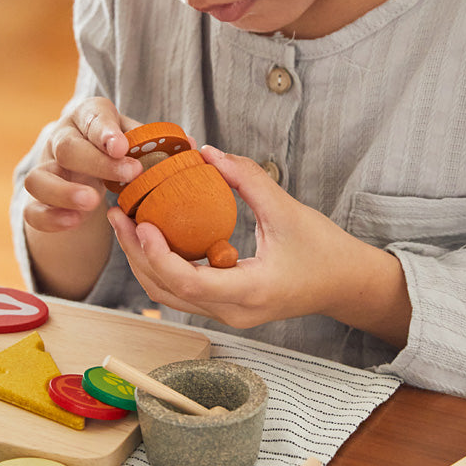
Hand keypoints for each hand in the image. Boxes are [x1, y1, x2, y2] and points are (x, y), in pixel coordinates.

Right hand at [23, 98, 141, 233]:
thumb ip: (152, 143)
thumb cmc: (117, 150)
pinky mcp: (37, 200)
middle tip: (129, 175)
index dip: (105, 131)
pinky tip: (75, 222)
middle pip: (68, 148)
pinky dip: (51, 218)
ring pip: (37, 179)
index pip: (92, 117)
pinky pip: (32, 211)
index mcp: (86, 118)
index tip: (121, 147)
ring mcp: (45, 170)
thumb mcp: (134, 138)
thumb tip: (185, 146)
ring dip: (64, 192)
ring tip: (93, 202)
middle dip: (98, 163)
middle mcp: (60, 140)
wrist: (84, 167)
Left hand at [107, 147, 411, 345]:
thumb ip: (248, 179)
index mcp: (250, 292)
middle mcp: (234, 311)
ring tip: (128, 223)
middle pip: (167, 291)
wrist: (346, 284)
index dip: (158, 254)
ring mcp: (228, 314)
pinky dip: (163, 265)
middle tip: (118, 214)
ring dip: (144, 261)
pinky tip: (155, 235)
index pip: (188, 282)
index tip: (143, 223)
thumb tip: (208, 152)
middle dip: (137, 254)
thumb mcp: (288, 210)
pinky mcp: (226, 307)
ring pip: (169, 295)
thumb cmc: (325, 250)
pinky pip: (183, 291)